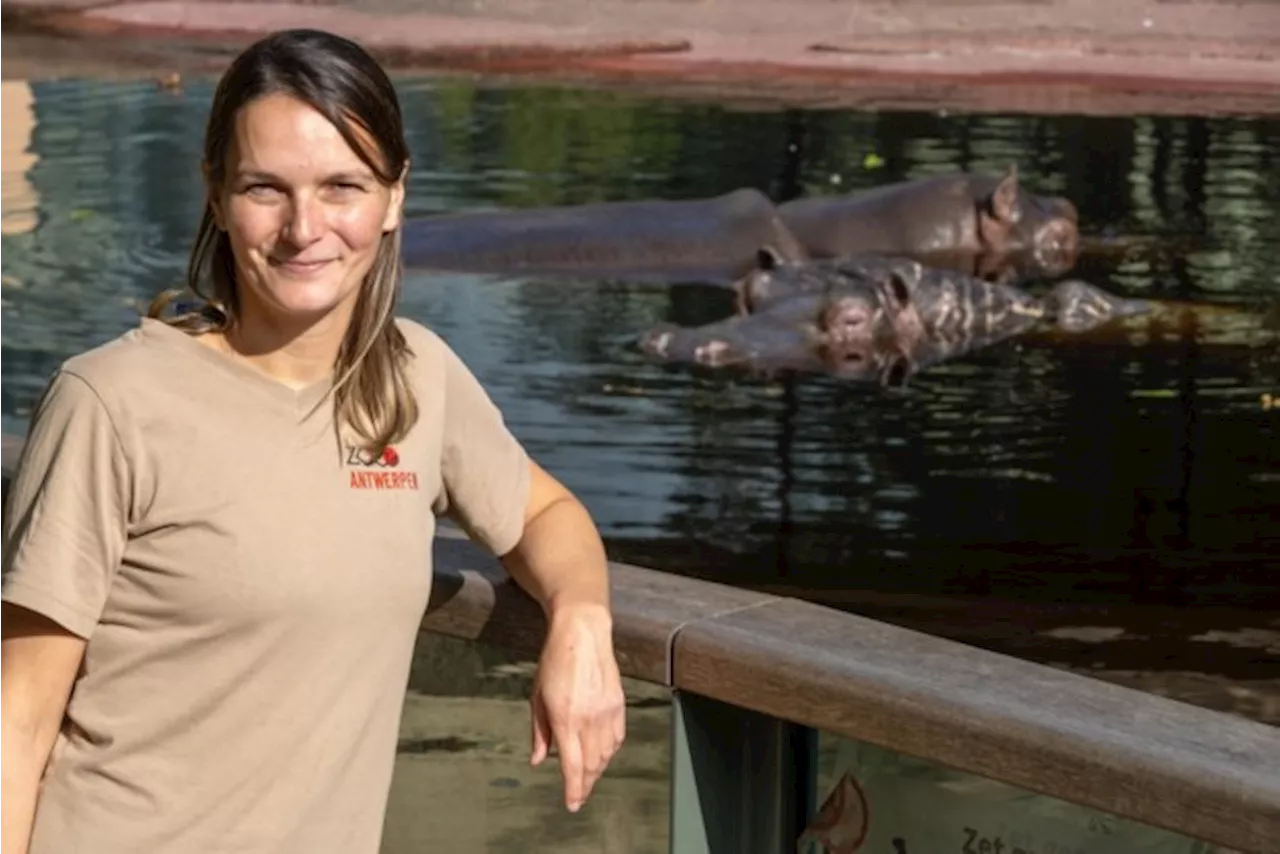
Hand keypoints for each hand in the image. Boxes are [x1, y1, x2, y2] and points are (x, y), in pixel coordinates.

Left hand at [529, 603, 625, 811]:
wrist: (583, 633)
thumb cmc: (555, 661)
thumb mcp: (537, 696)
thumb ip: (539, 731)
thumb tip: (538, 759)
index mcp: (566, 718)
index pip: (572, 766)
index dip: (573, 790)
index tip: (572, 805)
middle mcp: (589, 719)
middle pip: (591, 765)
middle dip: (585, 784)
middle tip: (578, 794)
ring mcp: (607, 712)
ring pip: (606, 755)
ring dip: (596, 769)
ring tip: (587, 776)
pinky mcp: (619, 704)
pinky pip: (617, 738)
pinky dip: (609, 752)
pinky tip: (602, 754)